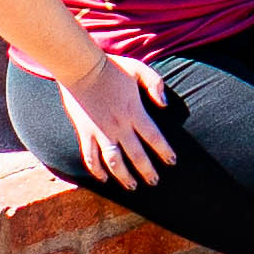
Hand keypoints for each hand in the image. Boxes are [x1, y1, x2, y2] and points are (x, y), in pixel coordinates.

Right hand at [59, 52, 178, 189]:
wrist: (81, 67)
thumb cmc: (112, 67)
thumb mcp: (139, 69)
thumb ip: (155, 85)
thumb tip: (164, 104)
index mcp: (134, 111)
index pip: (154, 137)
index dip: (164, 151)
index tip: (172, 162)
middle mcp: (119, 126)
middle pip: (136, 155)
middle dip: (147, 171)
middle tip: (154, 181)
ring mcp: (101, 132)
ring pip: (114, 162)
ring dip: (124, 177)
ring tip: (132, 187)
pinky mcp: (85, 133)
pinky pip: (91, 157)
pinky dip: (97, 171)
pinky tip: (104, 178)